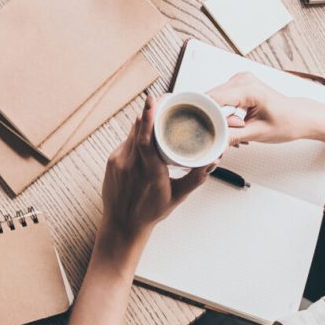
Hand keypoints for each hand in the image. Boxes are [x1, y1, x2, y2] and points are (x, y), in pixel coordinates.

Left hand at [98, 97, 207, 249]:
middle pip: (138, 128)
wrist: (122, 225)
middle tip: (163, 98)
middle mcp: (131, 164)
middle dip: (150, 111)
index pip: (145, 139)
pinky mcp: (112, 161)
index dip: (148, 117)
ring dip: (144, 121)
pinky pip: (127, 140)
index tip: (152, 100)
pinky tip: (147, 134)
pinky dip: (137, 135)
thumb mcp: (177, 197)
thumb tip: (212, 161)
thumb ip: (195, 178)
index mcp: (150, 172)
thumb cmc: (150, 212)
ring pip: (132, 132)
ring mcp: (119, 161)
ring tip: (157, 111)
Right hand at [208, 72, 318, 145]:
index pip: (214, 99)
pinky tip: (238, 123)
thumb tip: (214, 142)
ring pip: (215, 100)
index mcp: (249, 89)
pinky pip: (221, 100)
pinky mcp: (238, 85)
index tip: (201, 130)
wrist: (299, 116)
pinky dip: (225, 114)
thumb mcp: (258, 133)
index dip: (205, 115)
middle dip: (214, 119)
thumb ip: (233, 136)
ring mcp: (239, 80)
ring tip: (239, 128)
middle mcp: (242, 80)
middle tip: (227, 135)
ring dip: (220, 118)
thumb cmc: (286, 122)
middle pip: (212, 99)